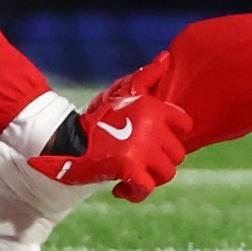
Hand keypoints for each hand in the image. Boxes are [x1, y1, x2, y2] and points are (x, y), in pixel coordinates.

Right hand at [25, 85, 192, 202]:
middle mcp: (152, 125)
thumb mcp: (123, 93)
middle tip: (140, 161)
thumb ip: (147, 77)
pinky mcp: (130, 167)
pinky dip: (135, 193)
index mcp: (153, 107)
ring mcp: (142, 147)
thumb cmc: (99, 118)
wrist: (67, 140)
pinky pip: (147, 188)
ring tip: (131, 174)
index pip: (184, 124)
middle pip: (177, 154)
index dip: (172, 137)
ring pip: (166, 173)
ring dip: (149, 178)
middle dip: (160, 161)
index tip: (155, 142)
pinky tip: (121, 189)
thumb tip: (166, 56)